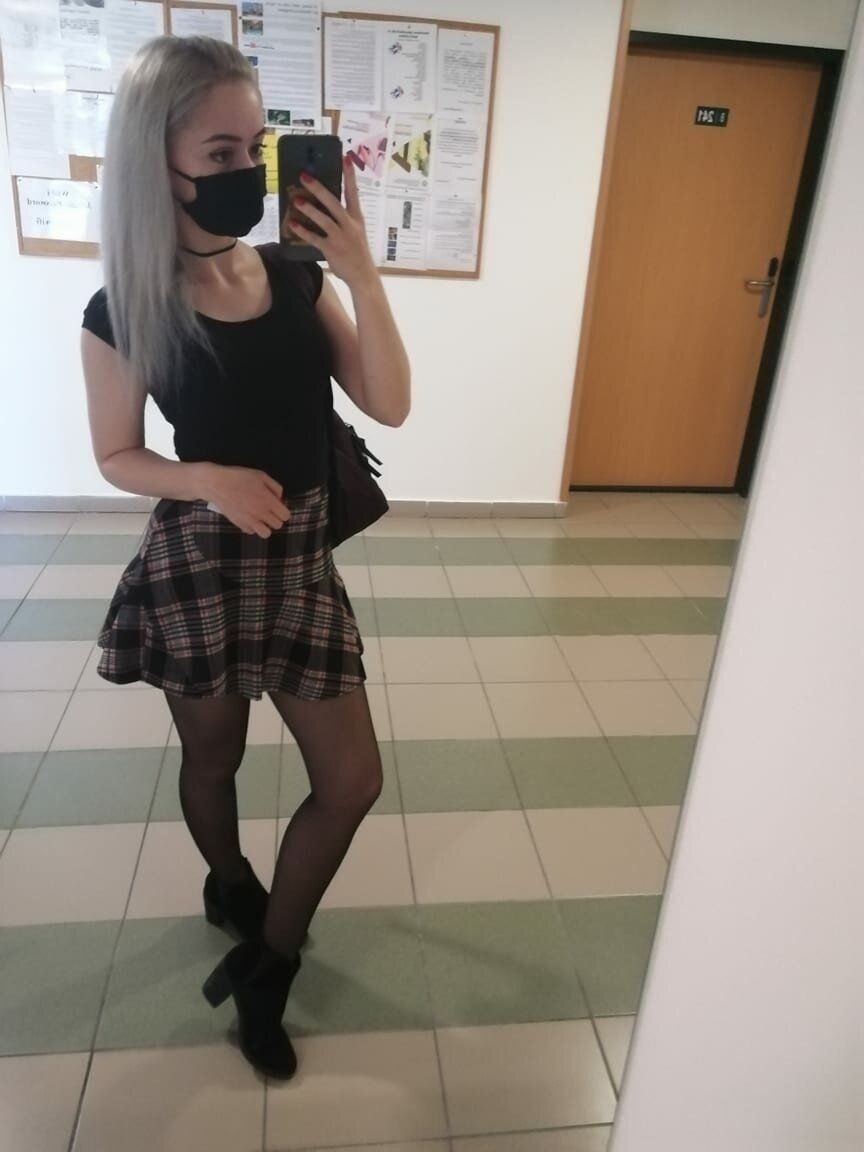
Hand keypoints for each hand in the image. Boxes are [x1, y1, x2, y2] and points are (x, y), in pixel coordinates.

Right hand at [204, 465, 289, 537]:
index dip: (283, 511)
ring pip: (266, 533)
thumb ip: (275, 487)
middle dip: (275, 518)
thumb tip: (280, 498)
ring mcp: (249, 520)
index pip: (285, 516)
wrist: (216, 484)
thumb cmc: (239, 477)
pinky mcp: (239, 524)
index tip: (277, 506)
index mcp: (268, 501)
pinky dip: (252, 527)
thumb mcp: (261, 475)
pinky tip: (248, 517)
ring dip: (265, 526)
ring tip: (260, 518)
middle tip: (268, 510)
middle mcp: (261, 513)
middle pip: (278, 525)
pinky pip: (251, 532)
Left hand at [289, 156, 376, 288]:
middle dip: (318, 188)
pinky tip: (292, 224)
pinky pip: (314, 238)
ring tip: (296, 199)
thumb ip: (344, 219)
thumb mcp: (356, 232)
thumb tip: (326, 205)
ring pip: (323, 219)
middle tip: (305, 176)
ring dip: (308, 208)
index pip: (354, 193)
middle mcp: (349, 225)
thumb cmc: (358, 253)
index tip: (345, 158)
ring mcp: (340, 237)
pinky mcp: (331, 249)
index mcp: (357, 218)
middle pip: (333, 202)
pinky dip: (302, 231)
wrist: (363, 276)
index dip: (350, 176)